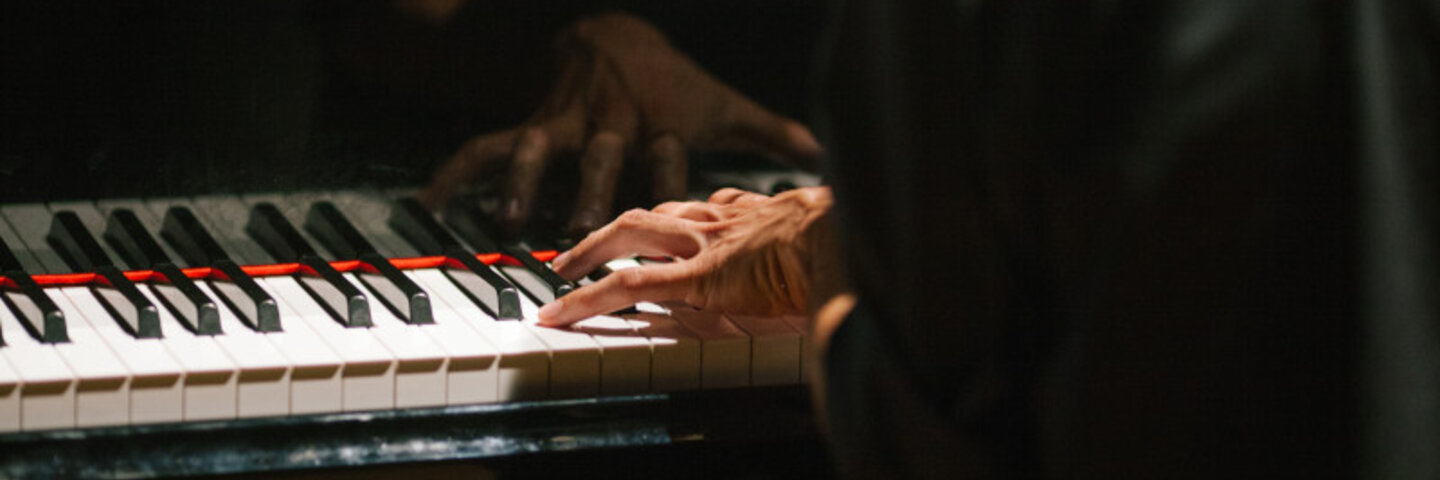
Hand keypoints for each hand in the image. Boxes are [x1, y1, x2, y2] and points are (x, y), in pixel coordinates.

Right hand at [420, 13, 822, 235]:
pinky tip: (430, 202)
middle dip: (589, 190)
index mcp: (660, 124)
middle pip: (601, 157)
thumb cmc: (673, 83)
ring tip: (504, 217)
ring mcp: (565, 123)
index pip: (669, 156)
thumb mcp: (720, 103)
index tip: (675, 217)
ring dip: (522, 181)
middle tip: (579, 229)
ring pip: (540, 150)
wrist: (611, 33)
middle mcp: (611, 124)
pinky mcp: (531, 123)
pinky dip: (457, 172)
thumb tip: (824, 153)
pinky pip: (487, 145)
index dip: (671, 181)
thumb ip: (768, 131)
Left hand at [538, 186, 834, 326]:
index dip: (672, 221)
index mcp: (753, 215)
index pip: (700, 211)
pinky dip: (589, 298)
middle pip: (654, 212)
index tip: (657, 232)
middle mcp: (721, 220)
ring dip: (590, 250)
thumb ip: (814, 264)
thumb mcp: (829, 247)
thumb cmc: (851, 244)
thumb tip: (833, 294)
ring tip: (562, 272)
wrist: (851, 238)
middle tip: (582, 248)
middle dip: (613, 228)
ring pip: (630, 233)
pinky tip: (562, 311)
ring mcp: (705, 244)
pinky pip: (630, 284)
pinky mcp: (697, 276)